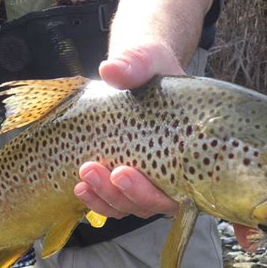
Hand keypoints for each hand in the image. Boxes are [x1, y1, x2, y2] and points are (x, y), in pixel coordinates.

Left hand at [74, 42, 181, 218]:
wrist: (145, 74)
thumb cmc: (155, 71)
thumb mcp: (150, 60)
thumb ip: (137, 64)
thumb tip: (111, 69)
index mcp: (187, 154)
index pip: (176, 191)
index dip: (149, 191)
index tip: (122, 171)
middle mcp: (171, 175)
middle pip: (149, 204)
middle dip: (120, 193)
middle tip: (92, 169)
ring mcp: (149, 182)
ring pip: (130, 207)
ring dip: (105, 198)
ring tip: (83, 176)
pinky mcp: (128, 182)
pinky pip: (116, 203)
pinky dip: (98, 200)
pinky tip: (80, 187)